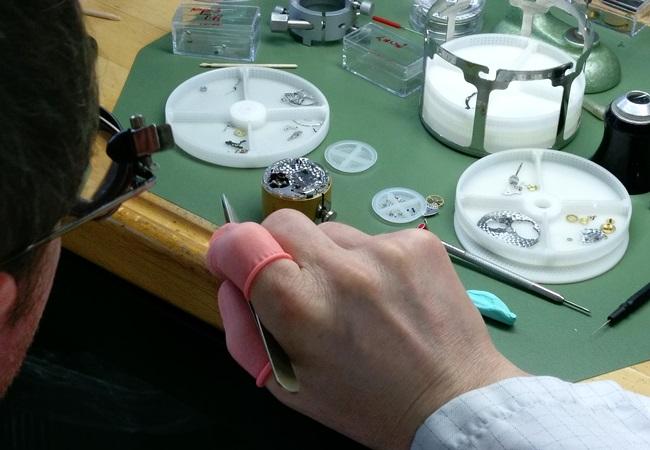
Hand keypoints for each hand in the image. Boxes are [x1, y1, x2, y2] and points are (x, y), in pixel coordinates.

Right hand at [207, 209, 525, 449]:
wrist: (453, 399)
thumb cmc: (364, 402)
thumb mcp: (288, 385)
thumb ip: (243, 330)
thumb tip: (230, 279)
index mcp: (302, 308)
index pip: (243, 242)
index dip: (230, 250)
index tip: (235, 263)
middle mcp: (343, 268)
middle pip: (282, 222)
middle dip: (276, 248)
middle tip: (299, 284)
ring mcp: (386, 249)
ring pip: (330, 233)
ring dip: (329, 259)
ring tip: (357, 301)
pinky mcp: (419, 241)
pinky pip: (372, 238)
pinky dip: (369, 261)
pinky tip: (388, 294)